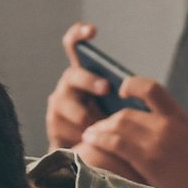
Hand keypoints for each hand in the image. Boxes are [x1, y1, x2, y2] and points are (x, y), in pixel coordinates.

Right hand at [44, 22, 144, 178]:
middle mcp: (67, 85)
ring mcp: (57, 105)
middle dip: (90, 81)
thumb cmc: (109, 123)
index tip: (93, 31)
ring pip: (73, 108)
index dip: (79, 35)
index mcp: (82, 73)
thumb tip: (133, 86)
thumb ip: (118, 92)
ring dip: (91, 119)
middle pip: (73, 75)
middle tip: (106, 88)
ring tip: (104, 129)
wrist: (90, 155)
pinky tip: (92, 142)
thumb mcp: (116, 103)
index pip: (73, 46)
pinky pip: (70, 130)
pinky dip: (85, 136)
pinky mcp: (53, 127)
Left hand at [78, 80, 187, 187]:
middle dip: (109, 119)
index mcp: (181, 118)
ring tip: (89, 134)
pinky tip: (90, 142)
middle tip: (98, 127)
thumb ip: (175, 132)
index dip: (133, 86)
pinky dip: (99, 139)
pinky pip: (115, 143)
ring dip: (99, 128)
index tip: (123, 92)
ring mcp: (157, 142)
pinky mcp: (147, 160)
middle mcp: (168, 125)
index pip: (152, 89)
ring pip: (117, 124)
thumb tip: (154, 129)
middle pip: (128, 112)